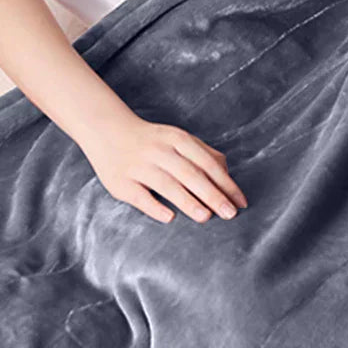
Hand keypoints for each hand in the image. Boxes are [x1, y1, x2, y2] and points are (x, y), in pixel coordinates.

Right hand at [79, 112, 248, 224]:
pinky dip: (155, 206)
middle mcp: (158, 151)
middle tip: (230, 214)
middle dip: (212, 194)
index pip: (207, 163)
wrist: (106, 130)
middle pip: (190, 174)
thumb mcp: (178, 138)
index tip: (240, 201)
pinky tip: (170, 217)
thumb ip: (204, 153)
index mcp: (176, 139)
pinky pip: (140, 196)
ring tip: (205, 217)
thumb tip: (227, 174)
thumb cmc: (151, 140)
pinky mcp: (121, 182)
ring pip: (167, 184)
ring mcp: (138, 166)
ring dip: (188, 201)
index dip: (226, 183)